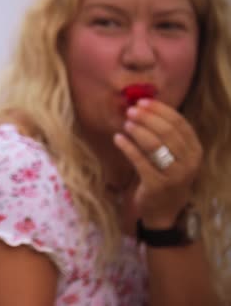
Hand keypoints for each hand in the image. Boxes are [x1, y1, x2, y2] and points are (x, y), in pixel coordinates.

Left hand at [113, 99, 202, 228]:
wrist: (163, 211)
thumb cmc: (165, 176)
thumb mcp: (173, 156)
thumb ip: (165, 135)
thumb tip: (144, 107)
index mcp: (195, 151)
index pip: (180, 123)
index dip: (160, 110)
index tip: (143, 102)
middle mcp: (189, 162)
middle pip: (167, 132)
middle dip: (147, 118)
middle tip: (130, 111)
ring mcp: (174, 175)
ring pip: (155, 145)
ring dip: (138, 131)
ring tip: (125, 124)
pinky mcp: (157, 185)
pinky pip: (140, 161)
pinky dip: (127, 147)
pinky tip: (117, 139)